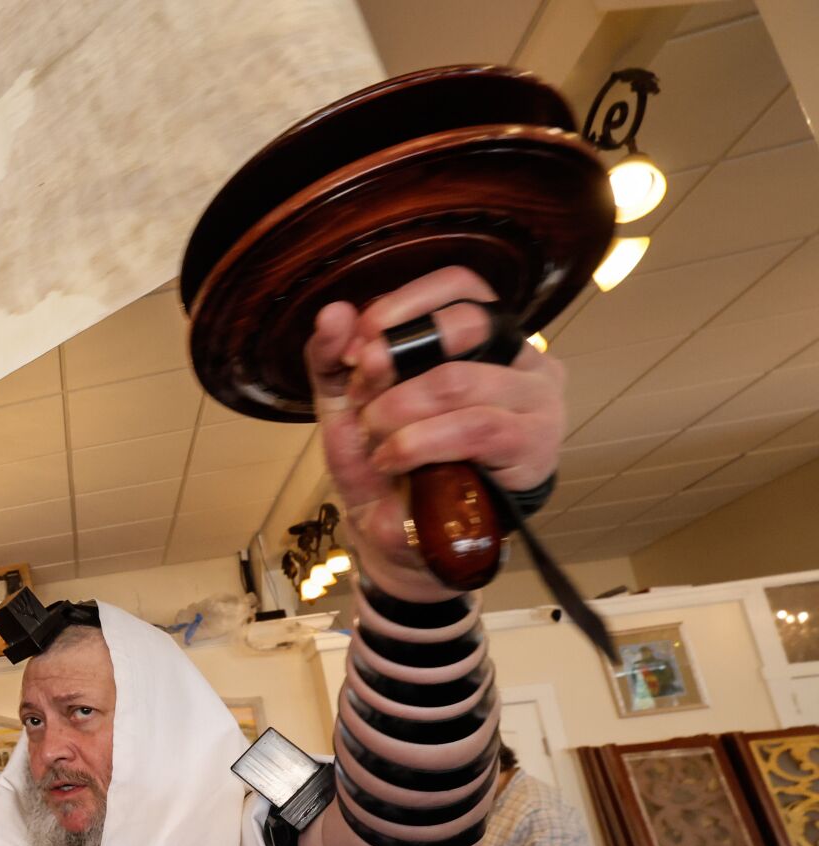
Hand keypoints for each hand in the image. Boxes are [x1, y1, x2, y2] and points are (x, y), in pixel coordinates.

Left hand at [305, 266, 566, 599]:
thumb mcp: (346, 402)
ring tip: (376, 439)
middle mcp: (521, 356)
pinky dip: (420, 442)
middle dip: (393, 360)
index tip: (355, 349)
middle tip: (362, 395)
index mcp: (481, 335)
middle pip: (466, 321)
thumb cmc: (387, 458)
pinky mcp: (536, 447)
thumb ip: (332, 355)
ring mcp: (537, 401)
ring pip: (459, 380)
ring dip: (398, 411)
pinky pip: (477, 428)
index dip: (400, 307)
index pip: (458, 285)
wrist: (403, 535)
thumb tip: (334, 312)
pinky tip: (393, 460)